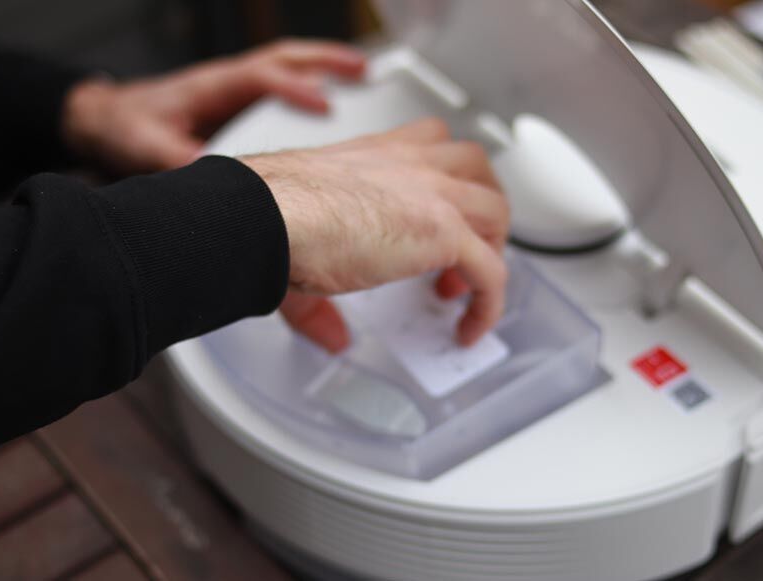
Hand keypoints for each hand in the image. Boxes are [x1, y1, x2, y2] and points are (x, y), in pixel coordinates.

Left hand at [62, 39, 365, 174]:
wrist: (109, 122)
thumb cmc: (128, 128)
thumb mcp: (146, 148)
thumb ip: (179, 163)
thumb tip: (213, 180)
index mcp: (213, 87)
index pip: (261, 78)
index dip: (293, 89)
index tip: (323, 104)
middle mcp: (230, 82)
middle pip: (286, 58)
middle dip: (327, 61)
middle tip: (363, 70)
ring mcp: (237, 91)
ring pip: (288, 67)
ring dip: (326, 67)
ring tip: (362, 75)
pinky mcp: (241, 104)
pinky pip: (284, 87)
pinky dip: (313, 86)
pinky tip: (332, 103)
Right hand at [241, 119, 509, 350]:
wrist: (267, 215)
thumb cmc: (273, 215)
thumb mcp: (305, 243)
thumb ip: (322, 299)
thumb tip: (331, 335)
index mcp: (375, 156)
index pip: (429, 147)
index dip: (441, 183)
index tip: (432, 216)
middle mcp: (410, 163)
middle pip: (475, 167)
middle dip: (476, 206)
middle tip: (460, 249)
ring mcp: (433, 192)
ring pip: (495, 210)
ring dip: (491, 248)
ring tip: (466, 288)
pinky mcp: (444, 231)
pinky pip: (491, 270)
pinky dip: (489, 303)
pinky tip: (471, 327)